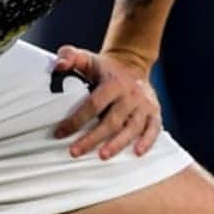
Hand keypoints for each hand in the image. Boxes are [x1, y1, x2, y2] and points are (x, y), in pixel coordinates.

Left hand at [51, 45, 161, 159]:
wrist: (132, 63)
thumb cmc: (103, 67)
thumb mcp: (85, 58)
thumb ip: (68, 56)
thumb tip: (59, 66)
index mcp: (113, 82)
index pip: (93, 104)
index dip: (76, 120)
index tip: (60, 133)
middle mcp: (130, 94)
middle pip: (112, 121)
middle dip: (93, 139)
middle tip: (74, 152)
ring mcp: (144, 104)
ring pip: (132, 128)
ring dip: (118, 144)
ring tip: (102, 156)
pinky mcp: (154, 112)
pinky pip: (153, 129)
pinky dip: (147, 141)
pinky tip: (137, 153)